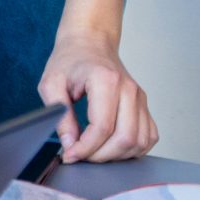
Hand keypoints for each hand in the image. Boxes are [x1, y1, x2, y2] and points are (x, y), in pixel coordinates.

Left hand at [37, 30, 159, 162]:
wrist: (89, 44)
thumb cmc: (69, 62)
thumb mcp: (51, 84)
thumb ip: (59, 115)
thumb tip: (70, 144)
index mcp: (106, 81)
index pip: (102, 127)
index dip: (85, 148)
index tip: (69, 155)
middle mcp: (129, 90)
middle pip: (125, 138)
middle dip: (100, 155)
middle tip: (80, 156)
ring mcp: (140, 98)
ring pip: (140, 141)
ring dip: (117, 156)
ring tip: (94, 152)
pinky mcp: (145, 106)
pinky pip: (149, 137)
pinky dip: (133, 149)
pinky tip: (112, 148)